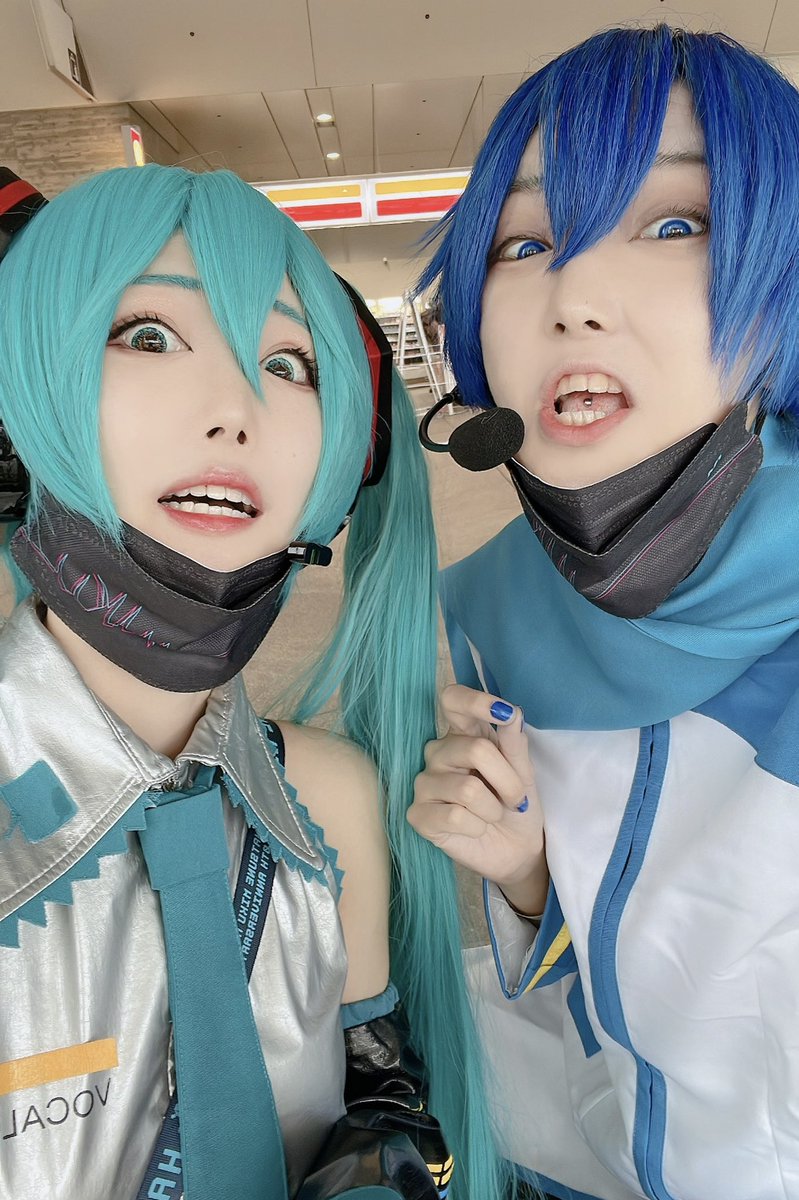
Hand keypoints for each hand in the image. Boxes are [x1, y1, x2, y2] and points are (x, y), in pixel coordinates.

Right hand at [408, 685, 546, 912]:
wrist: (516, 850)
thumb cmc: (516, 805)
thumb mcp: (524, 773)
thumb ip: (514, 743)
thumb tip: (512, 713)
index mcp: (462, 734)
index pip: (453, 700)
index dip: (476, 701)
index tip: (505, 714)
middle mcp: (438, 753)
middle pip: (475, 749)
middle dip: (508, 780)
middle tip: (517, 799)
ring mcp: (424, 783)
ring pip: (467, 789)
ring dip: (493, 809)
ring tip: (493, 816)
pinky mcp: (418, 814)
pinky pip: (454, 816)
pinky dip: (477, 827)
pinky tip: (476, 829)